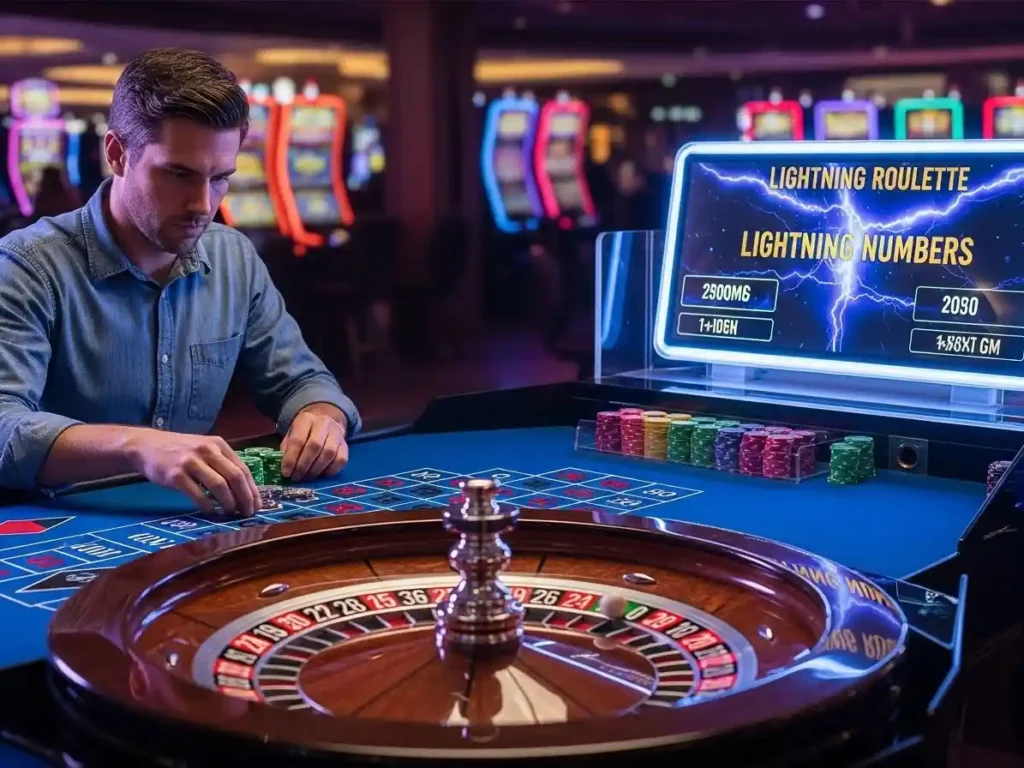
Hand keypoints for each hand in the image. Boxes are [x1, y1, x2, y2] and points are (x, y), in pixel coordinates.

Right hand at [126, 429, 260, 515]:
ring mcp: (191, 462)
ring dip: (229, 503)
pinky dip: (208, 506)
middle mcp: (207, 450)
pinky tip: (212, 513)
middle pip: (235, 477)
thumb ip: (222, 463)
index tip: (257, 505)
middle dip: (245, 498)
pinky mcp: (175, 475)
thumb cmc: (179, 450)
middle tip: (248, 513)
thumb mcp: (204, 448)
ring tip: (232, 514)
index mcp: (218, 444)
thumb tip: (243, 489)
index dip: (252, 489)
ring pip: (219, 485)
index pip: (243, 469)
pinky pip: (197, 494)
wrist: (145, 446)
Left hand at [280, 407, 348, 481]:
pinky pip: (341, 460)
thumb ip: (287, 449)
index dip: (291, 459)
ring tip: (306, 478)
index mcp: (306, 419)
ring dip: (316, 470)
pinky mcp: (345, 445)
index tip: (286, 473)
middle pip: (314, 446)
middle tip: (296, 477)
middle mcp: (323, 424)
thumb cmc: (305, 431)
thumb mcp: (292, 434)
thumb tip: (286, 469)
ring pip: (329, 453)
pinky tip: (321, 474)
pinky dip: (330, 470)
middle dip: (303, 465)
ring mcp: (337, 434)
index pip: (298, 440)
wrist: (327, 420)